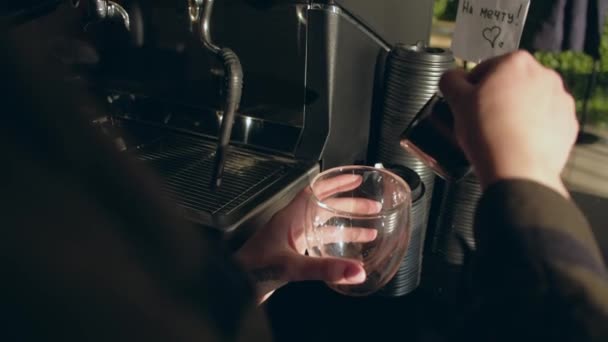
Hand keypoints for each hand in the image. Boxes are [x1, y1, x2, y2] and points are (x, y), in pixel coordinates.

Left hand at [235, 174, 379, 303]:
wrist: (234, 286)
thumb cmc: (254, 269)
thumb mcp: (292, 266)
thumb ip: (324, 269)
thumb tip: (357, 271)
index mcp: (291, 217)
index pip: (316, 191)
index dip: (336, 183)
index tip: (356, 179)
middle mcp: (293, 224)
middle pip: (326, 208)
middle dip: (350, 206)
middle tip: (373, 206)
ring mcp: (293, 239)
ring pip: (325, 227)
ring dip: (347, 227)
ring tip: (370, 231)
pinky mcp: (293, 254)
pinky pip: (320, 244)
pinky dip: (336, 246)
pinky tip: (348, 255)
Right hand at [440, 51, 577, 197]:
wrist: (517, 170)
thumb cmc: (488, 133)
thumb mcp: (457, 102)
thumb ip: (450, 81)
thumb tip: (452, 78)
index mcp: (515, 62)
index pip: (485, 69)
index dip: (471, 89)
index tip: (467, 104)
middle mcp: (544, 75)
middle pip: (510, 83)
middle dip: (497, 98)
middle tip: (482, 120)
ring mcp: (560, 99)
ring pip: (529, 102)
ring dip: (515, 113)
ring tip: (499, 133)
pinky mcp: (567, 123)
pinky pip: (545, 121)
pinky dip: (532, 128)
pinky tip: (516, 142)